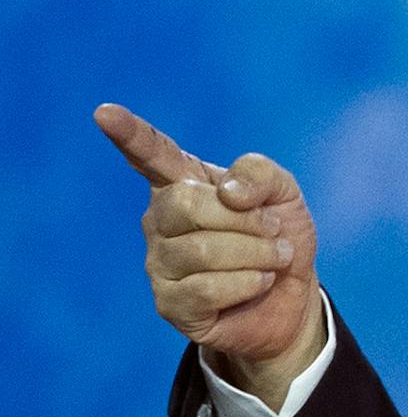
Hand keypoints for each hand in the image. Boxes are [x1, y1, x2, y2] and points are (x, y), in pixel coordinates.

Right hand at [95, 103, 324, 405]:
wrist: (294, 299)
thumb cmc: (280, 239)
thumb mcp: (284, 195)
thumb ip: (261, 174)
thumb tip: (228, 192)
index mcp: (183, 183)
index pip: (152, 154)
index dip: (130, 134)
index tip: (104, 112)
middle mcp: (161, 220)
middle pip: (186, 203)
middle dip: (244, 219)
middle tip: (273, 232)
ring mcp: (160, 263)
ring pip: (201, 250)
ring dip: (256, 254)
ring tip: (273, 259)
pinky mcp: (170, 303)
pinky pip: (206, 289)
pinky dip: (248, 284)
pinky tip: (259, 283)